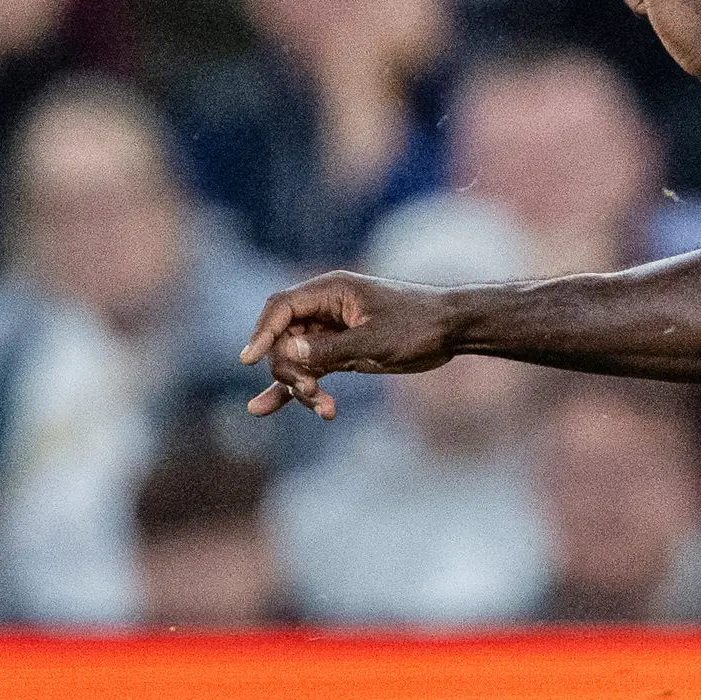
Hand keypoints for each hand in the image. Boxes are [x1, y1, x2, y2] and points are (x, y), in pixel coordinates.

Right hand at [241, 273, 457, 419]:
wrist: (452, 330)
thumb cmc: (418, 326)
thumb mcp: (375, 341)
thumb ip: (330, 350)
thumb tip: (287, 354)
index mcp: (330, 290)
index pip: (280, 308)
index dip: (261, 333)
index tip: (249, 360)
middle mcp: (324, 307)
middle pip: (283, 338)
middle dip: (289, 369)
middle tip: (311, 392)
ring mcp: (330, 330)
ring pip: (294, 359)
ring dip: (299, 386)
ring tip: (322, 409)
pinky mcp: (339, 351)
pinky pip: (308, 369)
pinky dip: (296, 388)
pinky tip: (264, 408)